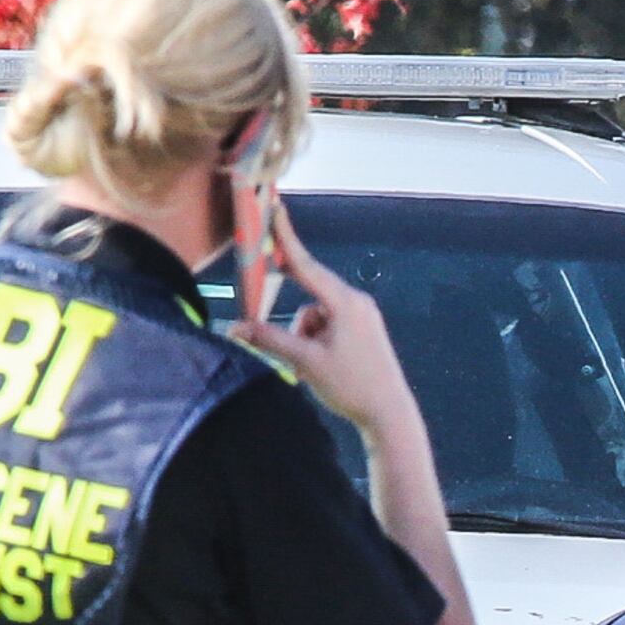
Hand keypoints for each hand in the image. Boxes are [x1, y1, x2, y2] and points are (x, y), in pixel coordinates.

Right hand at [227, 205, 417, 442]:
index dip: (287, 238)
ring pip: (315, 315)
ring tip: (317, 369)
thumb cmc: (351, 386)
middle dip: (297, 326)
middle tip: (297, 347)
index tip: (275, 210)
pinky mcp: (364, 329)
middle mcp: (357, 302)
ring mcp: (363, 315)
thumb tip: (235, 329)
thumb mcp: (305, 362)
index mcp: (345, 302)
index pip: (307, 265)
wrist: (389, 414)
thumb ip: (269, 340)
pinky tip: (327, 368)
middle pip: (309, 297)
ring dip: (306, 338)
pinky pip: (329, 325)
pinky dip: (318, 342)